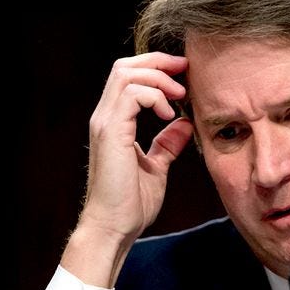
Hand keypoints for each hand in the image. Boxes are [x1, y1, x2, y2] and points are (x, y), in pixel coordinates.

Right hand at [61, 52, 192, 286]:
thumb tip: (184, 124)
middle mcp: (104, 116)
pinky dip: (155, 96)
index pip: (128, 76)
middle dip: (158, 62)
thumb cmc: (131, 203)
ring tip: (179, 95)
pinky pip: (132, 95)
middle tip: (185, 70)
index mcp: (113, 122)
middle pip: (125, 66)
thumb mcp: (156, 167)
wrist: (114, 227)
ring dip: (158, 78)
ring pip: (126, 74)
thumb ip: (167, 144)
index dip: (156, 67)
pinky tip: (169, 115)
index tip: (183, 74)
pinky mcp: (111, 132)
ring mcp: (105, 123)